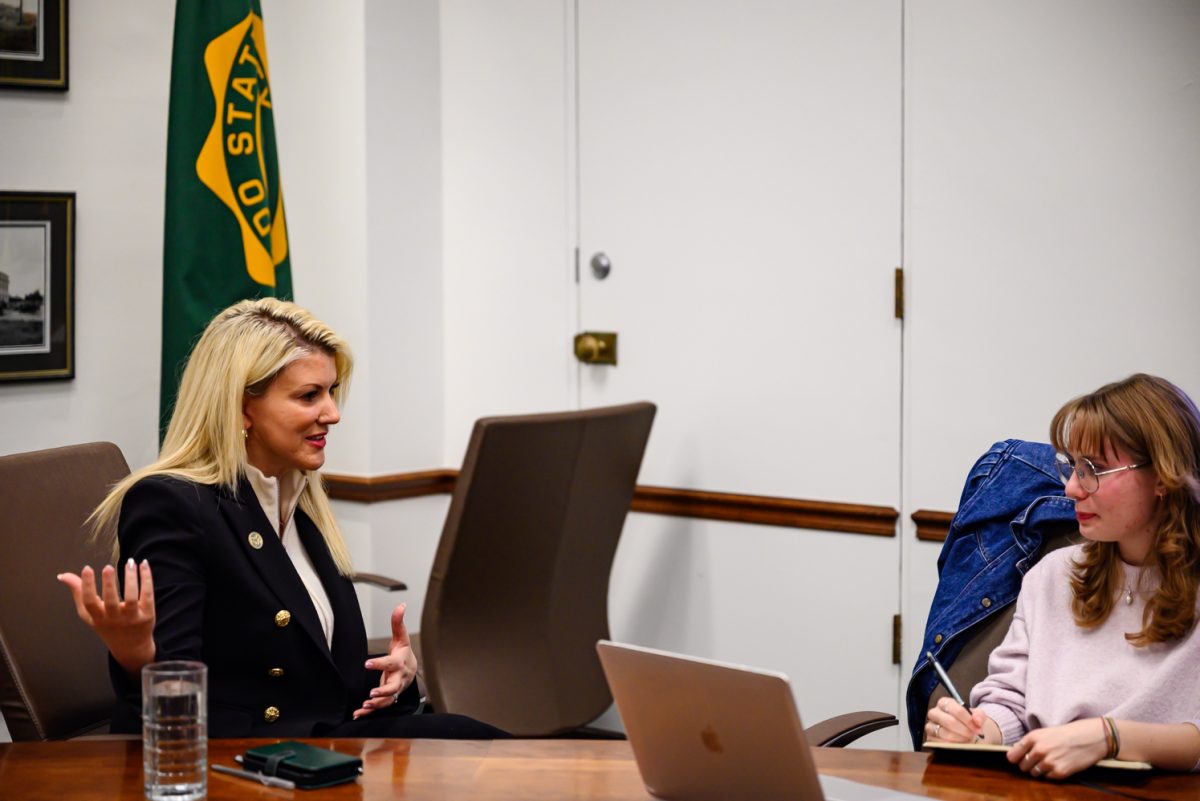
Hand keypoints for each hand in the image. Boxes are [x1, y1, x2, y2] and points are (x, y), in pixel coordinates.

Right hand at [57, 559, 155, 674]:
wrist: (130, 647)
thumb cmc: (107, 625)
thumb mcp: (89, 614)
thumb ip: (78, 593)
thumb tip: (63, 575)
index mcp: (97, 618)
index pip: (89, 603)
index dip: (86, 586)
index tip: (87, 568)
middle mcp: (114, 619)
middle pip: (111, 601)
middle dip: (109, 584)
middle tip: (108, 567)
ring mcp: (132, 618)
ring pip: (132, 597)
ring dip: (131, 578)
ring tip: (130, 562)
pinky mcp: (148, 614)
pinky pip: (148, 594)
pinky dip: (146, 578)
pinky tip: (143, 564)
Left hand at [353, 603, 418, 719]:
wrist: (412, 670)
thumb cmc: (404, 652)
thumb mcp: (401, 637)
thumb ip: (398, 623)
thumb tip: (401, 605)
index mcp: (400, 663)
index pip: (390, 663)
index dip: (379, 664)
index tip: (366, 664)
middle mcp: (398, 678)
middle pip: (394, 687)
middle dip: (384, 692)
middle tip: (372, 693)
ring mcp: (394, 689)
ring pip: (388, 700)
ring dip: (377, 704)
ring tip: (365, 705)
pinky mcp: (388, 698)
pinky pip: (380, 707)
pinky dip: (369, 712)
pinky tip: (357, 714)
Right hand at [924, 696, 989, 742]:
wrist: (967, 734)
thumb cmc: (969, 724)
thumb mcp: (977, 716)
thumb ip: (979, 715)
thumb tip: (977, 720)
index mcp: (944, 703)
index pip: (956, 710)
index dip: (968, 720)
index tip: (977, 728)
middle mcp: (934, 713)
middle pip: (949, 721)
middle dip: (964, 730)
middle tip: (973, 735)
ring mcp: (930, 726)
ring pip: (944, 734)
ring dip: (959, 739)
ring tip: (967, 740)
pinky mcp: (930, 739)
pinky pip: (940, 744)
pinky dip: (952, 746)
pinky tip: (960, 745)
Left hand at [1007, 719, 1108, 779]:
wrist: (1091, 737)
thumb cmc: (1067, 733)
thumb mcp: (1044, 732)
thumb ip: (1029, 743)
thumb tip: (1015, 754)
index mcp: (1032, 738)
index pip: (1012, 756)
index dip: (1016, 758)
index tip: (1021, 759)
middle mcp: (1038, 750)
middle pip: (1023, 766)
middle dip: (1029, 765)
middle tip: (1039, 760)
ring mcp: (1049, 762)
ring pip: (1034, 773)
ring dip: (1040, 770)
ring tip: (1051, 761)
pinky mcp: (1060, 772)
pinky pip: (1048, 778)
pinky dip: (1051, 774)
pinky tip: (1059, 764)